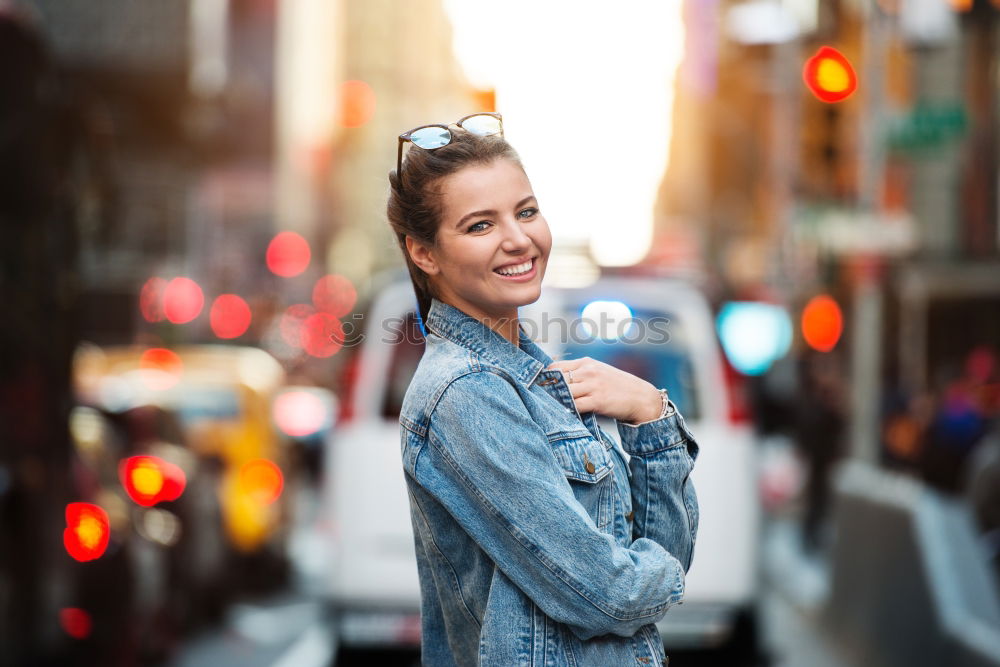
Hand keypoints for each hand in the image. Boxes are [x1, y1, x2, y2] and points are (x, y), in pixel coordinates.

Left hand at [546, 357, 662, 423]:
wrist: (641, 398)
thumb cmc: (618, 387)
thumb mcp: (599, 373)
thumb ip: (580, 374)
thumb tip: (557, 383)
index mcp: (587, 363)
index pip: (556, 366)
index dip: (546, 378)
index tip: (540, 387)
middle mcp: (588, 371)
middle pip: (557, 379)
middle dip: (548, 390)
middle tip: (539, 399)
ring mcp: (593, 385)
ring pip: (564, 392)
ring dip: (556, 400)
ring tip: (550, 408)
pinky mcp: (598, 401)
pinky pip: (575, 405)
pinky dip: (567, 410)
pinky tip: (565, 414)